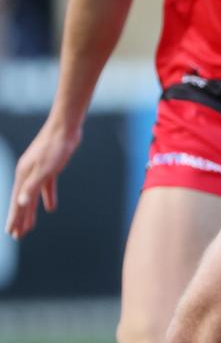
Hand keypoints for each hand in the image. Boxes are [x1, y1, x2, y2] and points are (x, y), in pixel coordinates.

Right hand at [5, 120, 81, 239]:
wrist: (66, 127)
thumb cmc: (55, 147)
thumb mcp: (45, 168)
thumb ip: (33, 186)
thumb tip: (20, 203)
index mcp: (23, 176)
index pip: (17, 202)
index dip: (14, 218)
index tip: (11, 233)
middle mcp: (28, 174)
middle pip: (23, 201)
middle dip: (20, 219)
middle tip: (18, 236)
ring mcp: (39, 171)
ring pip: (33, 196)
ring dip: (31, 211)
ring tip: (30, 227)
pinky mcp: (51, 167)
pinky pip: (46, 187)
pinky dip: (48, 198)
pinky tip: (51, 208)